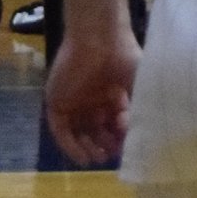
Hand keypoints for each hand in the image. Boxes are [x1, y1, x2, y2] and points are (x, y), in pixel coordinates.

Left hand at [47, 26, 136, 164]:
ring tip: (98, 160)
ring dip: (87, 149)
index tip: (129, 147)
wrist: (100, 37)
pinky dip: (70, 146)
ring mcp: (74, 102)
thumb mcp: (139, 86)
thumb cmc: (124, 57)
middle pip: (95, 131)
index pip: (113, 125)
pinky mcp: (57, 103)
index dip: (120, 138)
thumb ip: (138, 110)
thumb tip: (139, 135)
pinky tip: (83, 157)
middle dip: (104, 146)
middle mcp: (92, 100)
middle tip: (112, 156)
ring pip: (78, 134)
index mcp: (111, 95)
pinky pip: (61, 131)